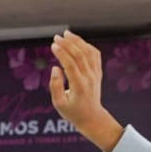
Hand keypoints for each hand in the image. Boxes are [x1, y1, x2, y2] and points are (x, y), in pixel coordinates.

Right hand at [48, 32, 124, 151]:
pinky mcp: (98, 72)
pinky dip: (86, 45)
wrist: (92, 117)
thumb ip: (55, 86)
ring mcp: (96, 74)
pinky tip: (77, 41)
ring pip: (88, 52)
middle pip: (80, 55)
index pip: (70, 64)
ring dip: (77, 41)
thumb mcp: (59, 104)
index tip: (53, 45)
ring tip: (66, 34)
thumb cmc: (73, 112)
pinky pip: (94, 54)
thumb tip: (55, 68)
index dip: (61, 53)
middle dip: (68, 43)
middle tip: (57, 37)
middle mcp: (90, 78)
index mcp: (79, 86)